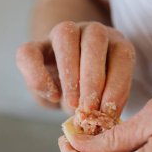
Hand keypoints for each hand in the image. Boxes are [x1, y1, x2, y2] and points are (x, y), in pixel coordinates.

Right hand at [16, 21, 134, 113]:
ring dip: (70, 73)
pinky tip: (52, 96)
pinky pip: (29, 53)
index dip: (118, 84)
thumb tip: (105, 118)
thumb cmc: (89, 97)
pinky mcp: (34, 47)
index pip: (122, 54)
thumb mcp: (102, 102)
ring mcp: (60, 35)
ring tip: (72, 104)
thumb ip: (105, 105)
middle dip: (93, 78)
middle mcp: (90, 32)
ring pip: (64, 35)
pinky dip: (39, 76)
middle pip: (94, 37)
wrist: (64, 91)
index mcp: (114, 44)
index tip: (110, 112)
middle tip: (89, 108)